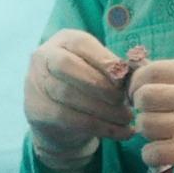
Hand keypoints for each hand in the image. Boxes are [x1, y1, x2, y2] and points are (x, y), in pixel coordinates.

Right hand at [25, 29, 134, 164]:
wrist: (60, 119)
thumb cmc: (88, 85)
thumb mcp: (100, 70)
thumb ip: (116, 68)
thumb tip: (138, 70)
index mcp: (63, 40)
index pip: (81, 43)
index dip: (104, 60)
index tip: (124, 79)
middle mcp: (43, 57)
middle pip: (67, 66)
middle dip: (100, 84)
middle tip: (123, 101)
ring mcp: (35, 83)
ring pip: (68, 94)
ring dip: (103, 109)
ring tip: (126, 118)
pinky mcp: (38, 110)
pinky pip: (68, 118)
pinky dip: (99, 127)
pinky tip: (120, 133)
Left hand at [130, 59, 173, 172]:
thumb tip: (140, 81)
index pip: (151, 70)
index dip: (138, 84)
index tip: (141, 96)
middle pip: (144, 97)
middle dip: (143, 110)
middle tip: (155, 120)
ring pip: (145, 125)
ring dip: (149, 135)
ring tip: (165, 138)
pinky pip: (151, 152)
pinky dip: (152, 156)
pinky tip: (164, 155)